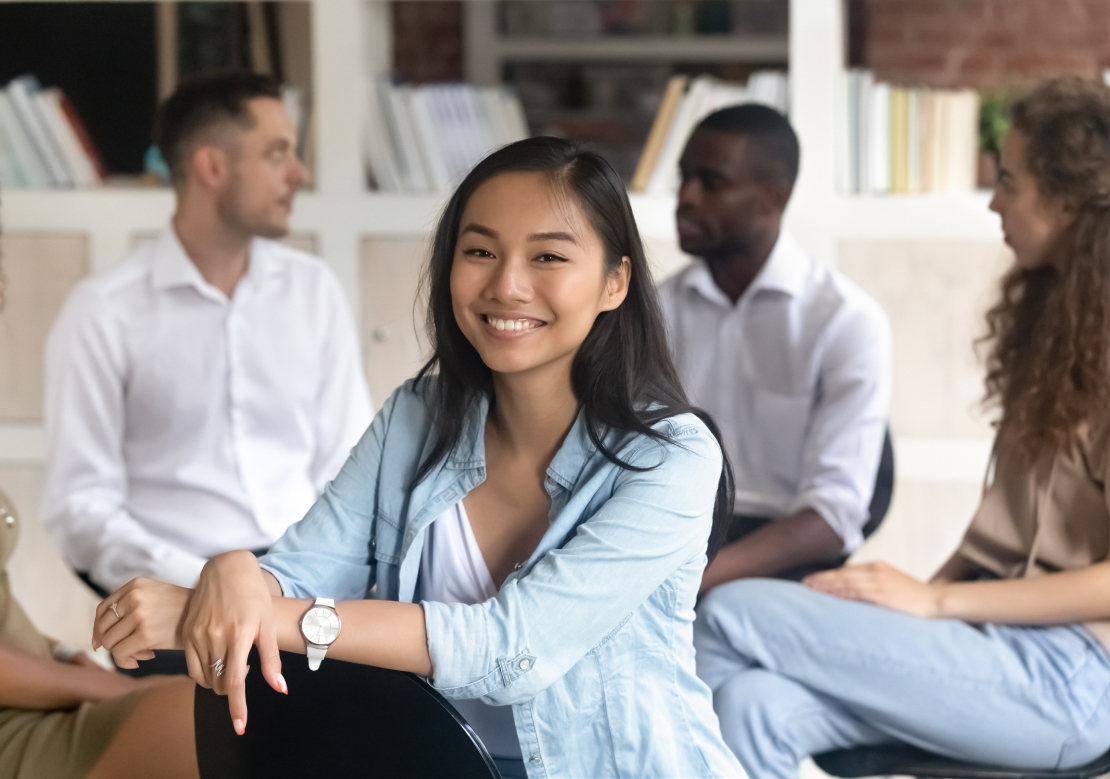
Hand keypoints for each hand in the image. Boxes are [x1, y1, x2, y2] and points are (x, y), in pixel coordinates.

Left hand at [93, 578, 191, 667]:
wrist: (208, 615)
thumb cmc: (181, 610)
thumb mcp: (154, 595)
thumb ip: (129, 607)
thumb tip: (97, 640)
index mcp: (135, 585)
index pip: (102, 609)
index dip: (99, 628)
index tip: (101, 642)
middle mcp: (134, 597)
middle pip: (103, 627)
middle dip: (112, 642)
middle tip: (131, 648)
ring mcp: (139, 615)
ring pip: (110, 642)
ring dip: (123, 652)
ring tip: (142, 652)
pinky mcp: (145, 634)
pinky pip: (120, 654)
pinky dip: (126, 662)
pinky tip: (144, 659)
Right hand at [182, 551, 285, 734]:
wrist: (227, 568)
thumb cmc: (254, 595)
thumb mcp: (267, 625)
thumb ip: (271, 659)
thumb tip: (280, 689)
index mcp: (239, 634)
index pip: (234, 682)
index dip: (237, 706)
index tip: (240, 726)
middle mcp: (214, 635)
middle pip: (218, 683)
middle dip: (231, 689)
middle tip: (244, 669)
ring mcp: (196, 634)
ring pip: (203, 677)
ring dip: (217, 682)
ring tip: (232, 663)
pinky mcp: (186, 632)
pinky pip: (191, 665)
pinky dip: (204, 672)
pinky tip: (217, 658)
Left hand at [803, 561, 942, 617]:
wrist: (937, 601)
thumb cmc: (915, 598)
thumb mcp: (892, 587)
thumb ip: (874, 588)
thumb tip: (854, 594)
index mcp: (878, 567)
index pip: (847, 571)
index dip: (830, 576)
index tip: (815, 580)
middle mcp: (876, 571)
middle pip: (842, 574)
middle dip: (823, 579)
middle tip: (805, 583)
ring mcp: (878, 582)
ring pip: (845, 582)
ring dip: (826, 585)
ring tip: (810, 588)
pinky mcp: (881, 594)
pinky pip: (855, 592)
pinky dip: (839, 592)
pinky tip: (828, 595)